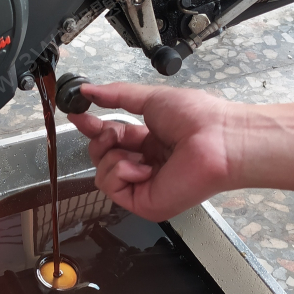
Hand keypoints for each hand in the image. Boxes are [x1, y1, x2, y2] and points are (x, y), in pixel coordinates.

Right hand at [66, 82, 239, 221]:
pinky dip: (121, 172)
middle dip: (103, 140)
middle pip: (101, 156)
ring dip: (113, 156)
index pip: (111, 138)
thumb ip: (116, 95)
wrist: (217, 139)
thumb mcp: (151, 98)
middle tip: (117, 133)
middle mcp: (146, 165)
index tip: (76, 114)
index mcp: (150, 142)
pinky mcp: (144, 203)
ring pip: (101, 174)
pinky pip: (111, 187)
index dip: (92, 127)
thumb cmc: (198, 118)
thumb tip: (89, 90)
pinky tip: (143, 168)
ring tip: (137, 152)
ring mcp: (145, 186)